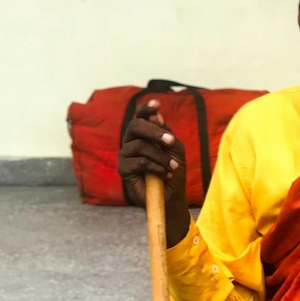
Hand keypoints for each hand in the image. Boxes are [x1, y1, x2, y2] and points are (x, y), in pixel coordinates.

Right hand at [117, 100, 190, 244]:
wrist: (171, 197)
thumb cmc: (173, 171)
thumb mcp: (176, 150)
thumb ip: (167, 134)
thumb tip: (155, 116)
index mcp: (145, 134)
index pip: (141, 116)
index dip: (146, 108)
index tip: (156, 104)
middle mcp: (132, 141)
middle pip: (135, 126)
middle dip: (153, 131)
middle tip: (170, 141)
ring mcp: (126, 154)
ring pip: (139, 146)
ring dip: (160, 156)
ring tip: (172, 167)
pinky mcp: (123, 169)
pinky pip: (138, 162)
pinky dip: (155, 167)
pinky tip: (164, 174)